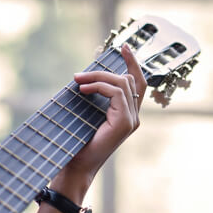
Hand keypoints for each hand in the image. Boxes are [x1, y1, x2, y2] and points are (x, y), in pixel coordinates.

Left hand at [55, 44, 145, 193]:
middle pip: (130, 79)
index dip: (132, 63)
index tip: (123, 47)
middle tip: (78, 75)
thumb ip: (91, 97)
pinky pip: (117, 93)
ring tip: (76, 81)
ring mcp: (132, 120)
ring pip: (123, 83)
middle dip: (104, 70)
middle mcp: (133, 116)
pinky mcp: (125, 123)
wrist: (75, 166)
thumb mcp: (83, 114)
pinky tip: (82, 90)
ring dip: (98, 78)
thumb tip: (81, 78)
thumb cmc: (76, 143)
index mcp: (126, 113)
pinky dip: (99, 87)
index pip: (137, 83)